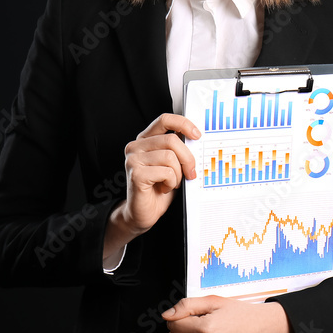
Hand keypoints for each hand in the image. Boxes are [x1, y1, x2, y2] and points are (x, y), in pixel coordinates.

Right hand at [103, 114, 199, 263]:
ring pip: (170, 157)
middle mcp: (136, 146)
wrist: (143, 213)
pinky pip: (166, 172)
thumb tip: (198, 139)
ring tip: (172, 182)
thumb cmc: (159, 188)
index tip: (197, 135)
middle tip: (191, 173)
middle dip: (188, 158)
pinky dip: (171, 182)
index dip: (183, 124)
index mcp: (146, 140)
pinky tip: (164, 188)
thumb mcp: (172, 164)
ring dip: (178, 174)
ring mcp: (133, 159)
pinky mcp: (135, 173)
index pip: (165, 119)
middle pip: (172, 140)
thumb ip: (179, 150)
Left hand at [162, 296, 292, 332]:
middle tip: (193, 324)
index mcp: (206, 327)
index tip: (187, 316)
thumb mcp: (215, 301)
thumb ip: (188, 305)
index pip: (173, 324)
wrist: (264, 329)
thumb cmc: (241, 314)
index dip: (178, 317)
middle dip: (179, 330)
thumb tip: (167, 314)